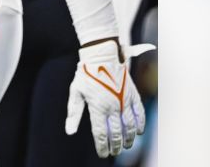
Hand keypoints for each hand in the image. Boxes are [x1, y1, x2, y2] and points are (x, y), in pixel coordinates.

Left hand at [66, 40, 153, 156]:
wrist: (101, 56)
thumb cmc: (86, 74)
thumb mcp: (75, 92)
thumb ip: (74, 113)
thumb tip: (70, 131)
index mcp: (97, 107)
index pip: (101, 134)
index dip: (102, 146)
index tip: (103, 154)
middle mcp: (113, 107)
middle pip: (117, 134)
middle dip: (116, 146)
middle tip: (114, 153)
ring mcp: (124, 101)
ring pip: (130, 127)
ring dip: (129, 139)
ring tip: (126, 146)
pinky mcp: (132, 95)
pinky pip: (139, 114)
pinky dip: (140, 125)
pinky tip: (138, 132)